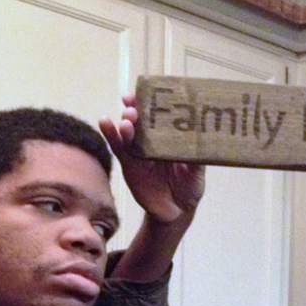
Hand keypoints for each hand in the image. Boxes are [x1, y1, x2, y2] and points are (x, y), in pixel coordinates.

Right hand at [99, 95, 205, 226]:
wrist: (178, 213)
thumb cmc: (190, 189)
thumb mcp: (197, 173)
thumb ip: (196, 157)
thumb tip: (200, 139)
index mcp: (170, 140)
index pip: (159, 116)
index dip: (152, 103)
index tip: (148, 92)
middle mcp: (153, 143)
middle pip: (141, 121)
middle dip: (136, 110)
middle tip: (134, 106)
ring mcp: (140, 153)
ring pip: (129, 132)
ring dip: (125, 123)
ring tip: (127, 121)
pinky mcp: (129, 165)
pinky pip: (118, 148)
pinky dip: (111, 134)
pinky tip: (105, 122)